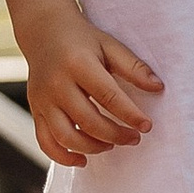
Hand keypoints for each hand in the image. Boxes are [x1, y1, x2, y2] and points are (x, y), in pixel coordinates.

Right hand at [23, 15, 161, 166]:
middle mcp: (57, 84)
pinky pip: (46, 142)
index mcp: (78, 64)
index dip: (130, 115)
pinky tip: (83, 160)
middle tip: (134, 138)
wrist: (44, 32)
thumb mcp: (109, 45)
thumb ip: (133, 67)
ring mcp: (43, 100)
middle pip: (88, 120)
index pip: (108, 96)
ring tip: (111, 145)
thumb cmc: (83, 40)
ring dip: (93, 147)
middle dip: (115, 135)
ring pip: (66, 136)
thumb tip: (158, 88)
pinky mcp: (35, 110)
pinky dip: (63, 157)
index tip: (147, 126)